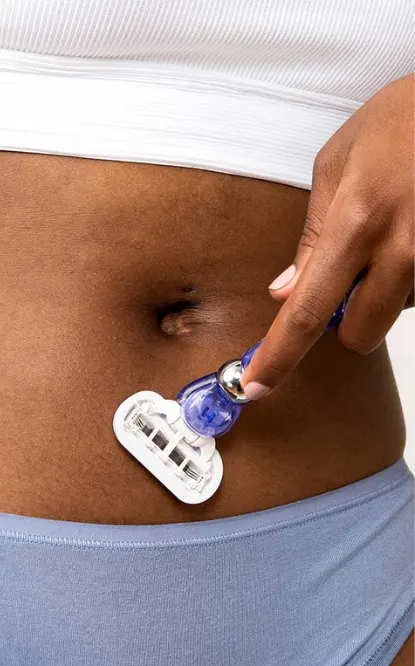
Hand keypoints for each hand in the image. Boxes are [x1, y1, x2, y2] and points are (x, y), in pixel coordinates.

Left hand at [241, 73, 413, 400]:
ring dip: (381, 294)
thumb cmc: (400, 121)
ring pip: (393, 315)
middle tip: (344, 279)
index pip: (307, 312)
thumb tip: (286, 291)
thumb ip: (313, 235)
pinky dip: (407, 279)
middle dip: (343, 321)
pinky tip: (410, 235)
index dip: (280, 356)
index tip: (259, 385)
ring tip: (388, 236)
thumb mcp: (338, 163)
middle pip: (358, 335)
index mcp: (357, 223)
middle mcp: (401, 251)